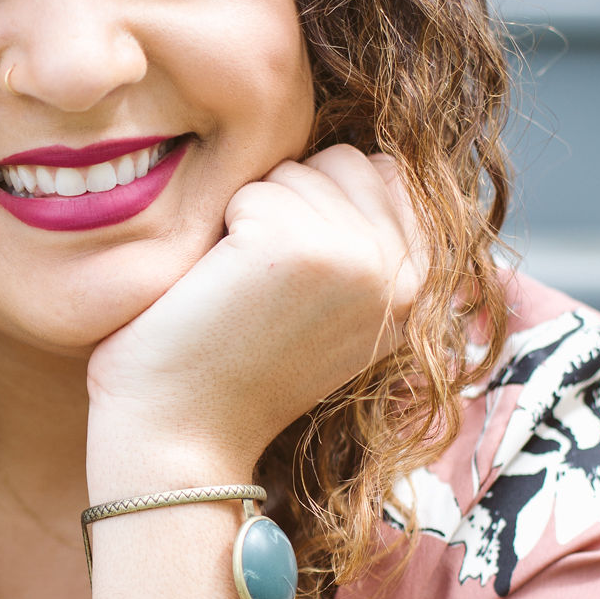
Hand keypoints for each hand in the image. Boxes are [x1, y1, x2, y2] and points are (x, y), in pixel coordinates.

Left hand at [86, 146, 423, 483]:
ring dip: (253, 218)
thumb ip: (368, 242)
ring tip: (244, 295)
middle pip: (342, 162)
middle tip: (262, 289)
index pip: (382, 173)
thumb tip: (380, 160)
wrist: (179, 438)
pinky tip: (221, 294)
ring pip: (296, 170)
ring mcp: (360, 260)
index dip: (317, 203)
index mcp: (420, 290)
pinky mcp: (301, 248)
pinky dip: (220, 230)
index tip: (288, 279)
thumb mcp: (333, 310)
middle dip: (288, 202)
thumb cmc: (234, 367)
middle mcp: (407, 277)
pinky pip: (252, 189)